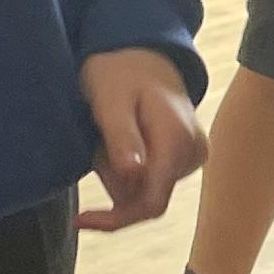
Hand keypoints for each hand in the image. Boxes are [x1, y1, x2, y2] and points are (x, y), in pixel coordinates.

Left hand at [78, 47, 205, 231]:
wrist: (144, 54)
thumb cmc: (121, 72)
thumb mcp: (110, 101)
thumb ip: (122, 139)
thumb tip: (132, 176)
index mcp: (177, 140)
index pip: (151, 203)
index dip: (115, 219)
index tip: (79, 219)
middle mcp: (193, 153)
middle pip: (144, 198)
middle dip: (113, 180)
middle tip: (97, 141)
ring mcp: (193, 156)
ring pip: (145, 190)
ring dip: (117, 173)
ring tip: (107, 134)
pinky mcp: (186, 157)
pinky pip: (151, 180)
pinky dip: (127, 168)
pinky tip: (119, 140)